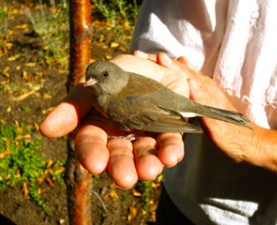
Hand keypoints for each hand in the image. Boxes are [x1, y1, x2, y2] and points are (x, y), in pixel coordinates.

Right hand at [39, 55, 185, 188]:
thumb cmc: (118, 73)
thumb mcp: (94, 84)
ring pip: (144, 154)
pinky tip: (170, 156)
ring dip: (147, 164)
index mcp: (100, 127)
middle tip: (125, 178)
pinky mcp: (168, 130)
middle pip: (119, 156)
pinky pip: (170, 143)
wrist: (151, 62)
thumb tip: (45, 129)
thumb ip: (73, 106)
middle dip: (121, 167)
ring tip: (149, 170)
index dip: (92, 154)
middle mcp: (122, 136)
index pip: (91, 144)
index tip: (96, 164)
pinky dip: (170, 150)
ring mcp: (146, 135)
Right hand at [136, 51, 276, 181]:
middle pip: (179, 69)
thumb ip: (204, 103)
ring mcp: (202, 90)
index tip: (153, 57)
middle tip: (139, 55)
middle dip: (160, 62)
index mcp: (204, 91)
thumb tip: (190, 82)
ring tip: (146, 59)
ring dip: (163, 65)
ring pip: (181, 72)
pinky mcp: (201, 96)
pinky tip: (165, 71)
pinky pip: (184, 79)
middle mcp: (203, 86)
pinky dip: (171, 73)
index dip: (167, 65)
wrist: (246, 141)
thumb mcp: (216, 124)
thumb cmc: (230, 135)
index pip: (182, 74)